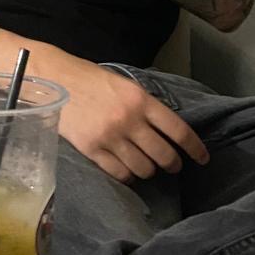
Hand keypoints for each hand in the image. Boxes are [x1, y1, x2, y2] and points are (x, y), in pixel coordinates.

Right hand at [44, 52, 208, 182]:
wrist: (52, 79)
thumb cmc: (88, 78)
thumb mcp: (122, 84)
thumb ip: (143, 105)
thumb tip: (164, 129)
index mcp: (140, 99)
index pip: (177, 129)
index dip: (194, 147)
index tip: (202, 158)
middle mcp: (129, 120)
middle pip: (163, 154)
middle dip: (172, 164)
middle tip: (171, 166)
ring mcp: (110, 137)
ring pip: (143, 168)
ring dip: (148, 171)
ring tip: (146, 167)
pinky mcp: (92, 150)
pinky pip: (120, 174)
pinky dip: (128, 176)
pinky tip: (126, 170)